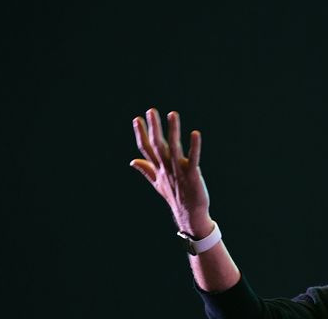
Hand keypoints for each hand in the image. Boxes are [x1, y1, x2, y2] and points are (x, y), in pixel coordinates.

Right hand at [130, 109, 212, 236]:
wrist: (189, 215)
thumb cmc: (175, 197)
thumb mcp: (157, 183)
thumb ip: (146, 169)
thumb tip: (132, 161)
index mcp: (158, 169)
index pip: (146, 149)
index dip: (141, 134)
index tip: (137, 119)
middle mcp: (166, 169)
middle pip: (157, 146)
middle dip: (154, 128)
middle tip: (151, 110)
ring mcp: (179, 172)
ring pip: (174, 149)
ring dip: (173, 131)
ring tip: (172, 114)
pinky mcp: (192, 175)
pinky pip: (193, 159)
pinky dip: (194, 147)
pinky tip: (195, 133)